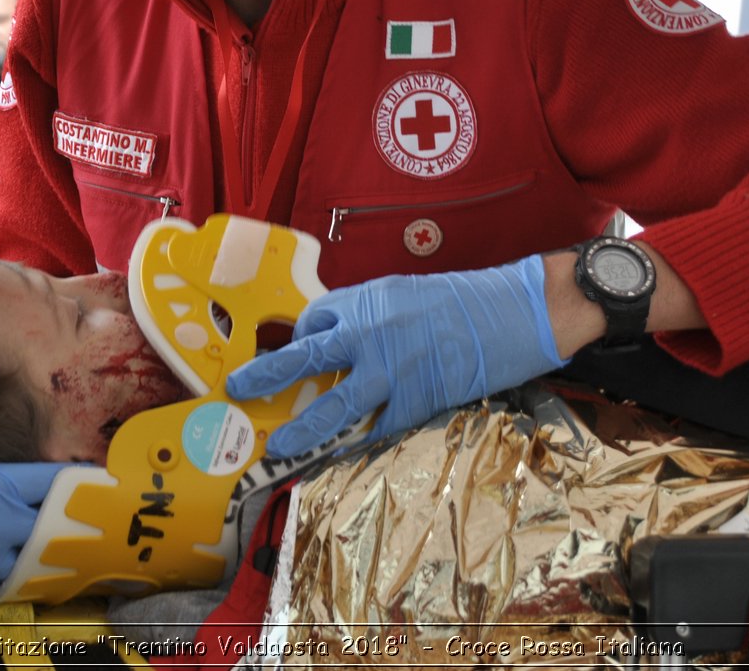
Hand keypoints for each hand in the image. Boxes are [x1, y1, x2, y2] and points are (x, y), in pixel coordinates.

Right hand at [0, 358, 66, 605]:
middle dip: (63, 516)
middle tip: (77, 510)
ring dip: (40, 548)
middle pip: (50, 525)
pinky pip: (4, 583)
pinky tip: (10, 565)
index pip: (48, 483)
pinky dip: (12, 572)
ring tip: (49, 540)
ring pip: (31, 559)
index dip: (71, 477)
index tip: (90, 475)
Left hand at [226, 254, 561, 457]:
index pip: (314, 322)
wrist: (510, 313)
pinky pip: (378, 428)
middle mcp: (370, 335)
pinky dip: (357, 445)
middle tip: (238, 389)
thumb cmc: (459, 300)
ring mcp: (393, 371)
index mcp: (365, 302)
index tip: (293, 357)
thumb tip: (334, 338)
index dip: (300, 341)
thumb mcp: (401, 292)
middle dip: (268, 375)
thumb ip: (365, 315)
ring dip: (303, 429)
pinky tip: (338, 457)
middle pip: (306, 357)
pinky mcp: (417, 400)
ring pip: (336, 406)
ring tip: (279, 446)